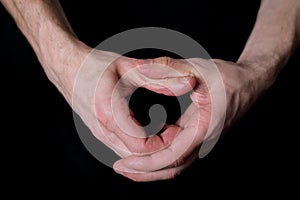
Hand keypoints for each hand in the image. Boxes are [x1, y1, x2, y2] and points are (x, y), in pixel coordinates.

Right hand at [53, 44, 195, 156]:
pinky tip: (154, 129)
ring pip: (131, 159)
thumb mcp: (130, 67)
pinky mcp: (101, 135)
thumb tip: (188, 82)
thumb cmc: (97, 65)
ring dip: (153, 149)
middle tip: (177, 129)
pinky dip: (142, 147)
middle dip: (162, 150)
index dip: (165, 143)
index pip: (143, 148)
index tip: (177, 127)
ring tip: (169, 129)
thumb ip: (159, 76)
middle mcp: (103, 131)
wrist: (67, 68)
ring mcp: (100, 136)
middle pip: (138, 160)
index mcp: (110, 115)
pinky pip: (124, 151)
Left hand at [113, 57, 264, 180]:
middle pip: (172, 169)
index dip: (146, 164)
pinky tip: (147, 143)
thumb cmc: (227, 76)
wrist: (251, 82)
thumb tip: (141, 65)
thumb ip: (169, 67)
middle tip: (118, 167)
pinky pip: (178, 152)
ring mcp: (201, 140)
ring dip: (151, 166)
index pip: (172, 157)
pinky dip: (160, 154)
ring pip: (175, 164)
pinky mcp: (198, 136)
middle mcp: (203, 140)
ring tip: (128, 161)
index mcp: (203, 128)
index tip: (123, 163)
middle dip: (144, 172)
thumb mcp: (198, 68)